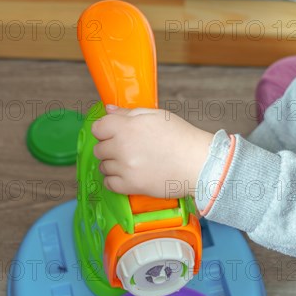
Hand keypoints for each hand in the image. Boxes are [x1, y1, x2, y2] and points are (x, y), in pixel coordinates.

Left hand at [91, 105, 212, 198]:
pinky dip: (114, 180)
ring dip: (112, 164)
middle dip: (109, 147)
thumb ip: (128, 113)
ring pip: (103, 167)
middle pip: (99, 149)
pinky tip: (127, 175)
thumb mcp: (156, 115)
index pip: (97, 128)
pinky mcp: (131, 186)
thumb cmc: (181, 137)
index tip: (113, 133)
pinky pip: (109, 184)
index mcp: (127, 127)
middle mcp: (122, 147)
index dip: (104, 130)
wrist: (198, 163)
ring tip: (130, 162)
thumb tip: (108, 110)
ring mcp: (125, 168)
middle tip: (126, 148)